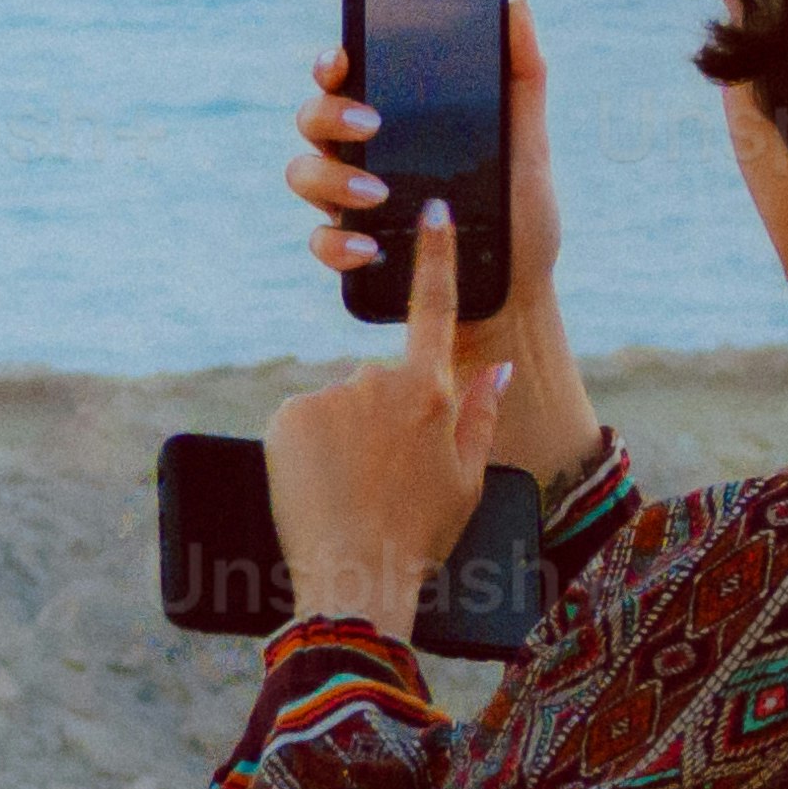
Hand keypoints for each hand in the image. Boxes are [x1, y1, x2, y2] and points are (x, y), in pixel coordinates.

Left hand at [265, 191, 516, 631]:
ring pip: (337, 407)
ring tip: (348, 493)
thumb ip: (481, 414)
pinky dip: (305, 449)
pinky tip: (317, 487)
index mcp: (431, 392)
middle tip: (382, 482)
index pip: (435, 308)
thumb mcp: (467, 479)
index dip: (436, 256)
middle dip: (378, 420)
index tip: (434, 210)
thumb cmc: (419, 536)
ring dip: (341, 439)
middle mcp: (379, 381)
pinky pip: (300, 422)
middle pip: (378, 383)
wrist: (354, 579)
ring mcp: (331, 395)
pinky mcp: (289, 414)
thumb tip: (498, 367)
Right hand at [291, 2, 559, 337]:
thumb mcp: (531, 147)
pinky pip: (320, 241)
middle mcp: (367, 156)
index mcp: (402, 121)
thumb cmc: (522, 219)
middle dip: (330, 112)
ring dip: (331, 175)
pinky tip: (368, 247)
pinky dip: (336, 243)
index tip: (343, 56)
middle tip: (373, 123)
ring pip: (303, 171)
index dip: (333, 61)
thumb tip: (517, 1)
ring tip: (376, 192)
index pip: (351, 77)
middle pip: (314, 117)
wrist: (518, 300)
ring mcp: (353, 204)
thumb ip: (524, 77)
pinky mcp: (353, 253)